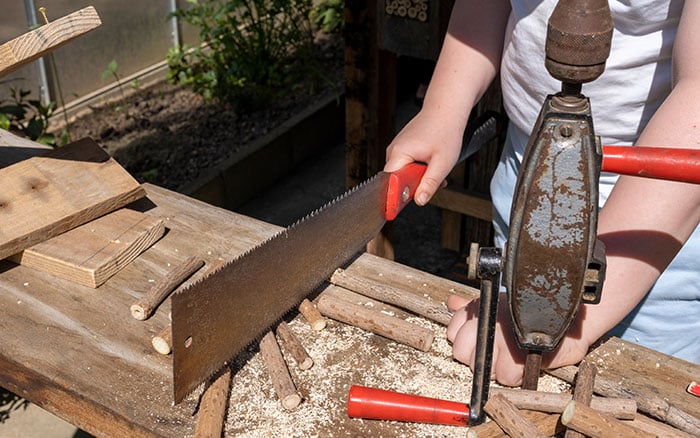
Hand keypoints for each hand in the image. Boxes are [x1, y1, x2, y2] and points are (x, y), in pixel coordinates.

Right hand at [384, 109, 463, 205]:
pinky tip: (431, 164)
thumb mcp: (442, 163)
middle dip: (414, 186)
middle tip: (433, 182)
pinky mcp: (403, 148)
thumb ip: (429, 184)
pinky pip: (407, 166)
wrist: (447, 109)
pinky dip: (419, 170)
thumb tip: (419, 200)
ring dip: (419, 178)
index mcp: (399, 153)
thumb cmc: (445, 130)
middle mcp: (394, 151)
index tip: (392, 210)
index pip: (388, 182)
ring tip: (435, 168)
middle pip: (396, 180)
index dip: (392, 197)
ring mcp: (397, 148)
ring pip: (403, 174)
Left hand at [446, 294, 590, 385]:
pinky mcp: (516, 361)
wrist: (571, 319)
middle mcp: (487, 323)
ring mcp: (500, 341)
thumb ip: (473, 307)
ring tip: (510, 356)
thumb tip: (452, 303)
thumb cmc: (536, 311)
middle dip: (475, 355)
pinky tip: (521, 362)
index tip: (477, 339)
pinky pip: (503, 376)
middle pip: (461, 352)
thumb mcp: (501, 301)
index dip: (463, 340)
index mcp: (480, 309)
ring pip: (481, 367)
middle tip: (494, 351)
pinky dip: (513, 374)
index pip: (452, 332)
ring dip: (494, 366)